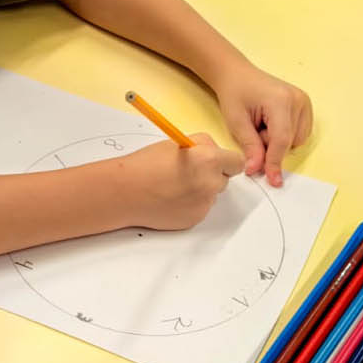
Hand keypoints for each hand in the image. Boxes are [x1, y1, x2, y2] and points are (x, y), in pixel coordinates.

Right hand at [115, 135, 242, 230]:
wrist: (126, 192)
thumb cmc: (146, 164)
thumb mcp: (178, 143)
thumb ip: (204, 145)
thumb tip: (216, 152)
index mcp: (209, 160)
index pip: (237, 163)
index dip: (226, 161)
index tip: (217, 161)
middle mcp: (211, 184)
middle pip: (225, 180)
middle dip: (212, 175)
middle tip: (188, 172)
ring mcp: (204, 205)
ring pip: (212, 195)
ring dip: (201, 190)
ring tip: (174, 186)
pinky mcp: (195, 219)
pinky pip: (200, 208)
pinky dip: (190, 204)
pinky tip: (171, 198)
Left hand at [213, 61, 312, 186]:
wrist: (239, 75)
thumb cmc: (235, 94)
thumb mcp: (236, 122)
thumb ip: (250, 146)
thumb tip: (257, 170)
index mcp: (281, 101)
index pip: (281, 140)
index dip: (275, 162)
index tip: (272, 180)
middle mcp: (298, 100)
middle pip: (289, 142)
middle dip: (270, 147)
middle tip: (253, 131)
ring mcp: (304, 102)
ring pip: (296, 141)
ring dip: (278, 142)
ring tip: (262, 126)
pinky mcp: (306, 106)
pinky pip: (300, 134)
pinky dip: (285, 136)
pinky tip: (272, 124)